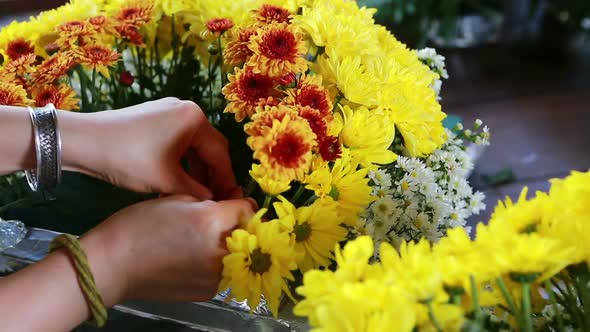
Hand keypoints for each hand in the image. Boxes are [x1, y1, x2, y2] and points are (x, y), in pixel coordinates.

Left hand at [61, 98, 239, 199]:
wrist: (84, 141)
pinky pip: (178, 140)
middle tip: (214, 198)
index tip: (229, 201)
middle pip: (209, 147)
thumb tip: (214, 201)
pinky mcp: (154, 116)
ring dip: (197, 169)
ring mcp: (169, 110)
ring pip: (193, 145)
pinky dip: (182, 160)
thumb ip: (197, 192)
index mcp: (195, 119)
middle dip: (213, 174)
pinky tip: (178, 179)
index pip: (220, 154)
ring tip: (195, 193)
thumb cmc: (129, 159)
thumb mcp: (167, 180)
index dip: (226, 180)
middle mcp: (186, 109)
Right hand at [83, 195, 255, 303]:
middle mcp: (219, 251)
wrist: (114, 264)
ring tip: (198, 240)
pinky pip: (221, 271)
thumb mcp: (178, 199)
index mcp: (211, 221)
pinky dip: (213, 263)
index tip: (233, 202)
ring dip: (225, 245)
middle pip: (247, 234)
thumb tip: (236, 205)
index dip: (241, 202)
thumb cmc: (140, 225)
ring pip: (236, 254)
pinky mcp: (207, 291)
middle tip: (216, 220)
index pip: (248, 209)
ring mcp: (215, 275)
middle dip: (236, 225)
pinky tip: (190, 257)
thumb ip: (212, 201)